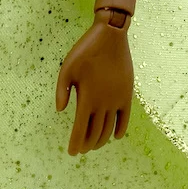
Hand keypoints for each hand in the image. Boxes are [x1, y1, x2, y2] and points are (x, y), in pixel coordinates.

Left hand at [55, 13, 133, 154]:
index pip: (80, 129)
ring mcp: (117, 100)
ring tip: (94, 145)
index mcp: (86, 98)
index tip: (71, 152)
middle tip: (81, 150)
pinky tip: (115, 137)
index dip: (75, 143)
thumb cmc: (85, 51)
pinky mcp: (127, 94)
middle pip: (95, 132)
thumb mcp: (66, 69)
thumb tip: (60, 110)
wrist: (110, 36)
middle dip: (87, 144)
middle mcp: (103, 103)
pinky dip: (120, 130)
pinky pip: (125, 118)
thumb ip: (61, 91)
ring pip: (109, 128)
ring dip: (101, 140)